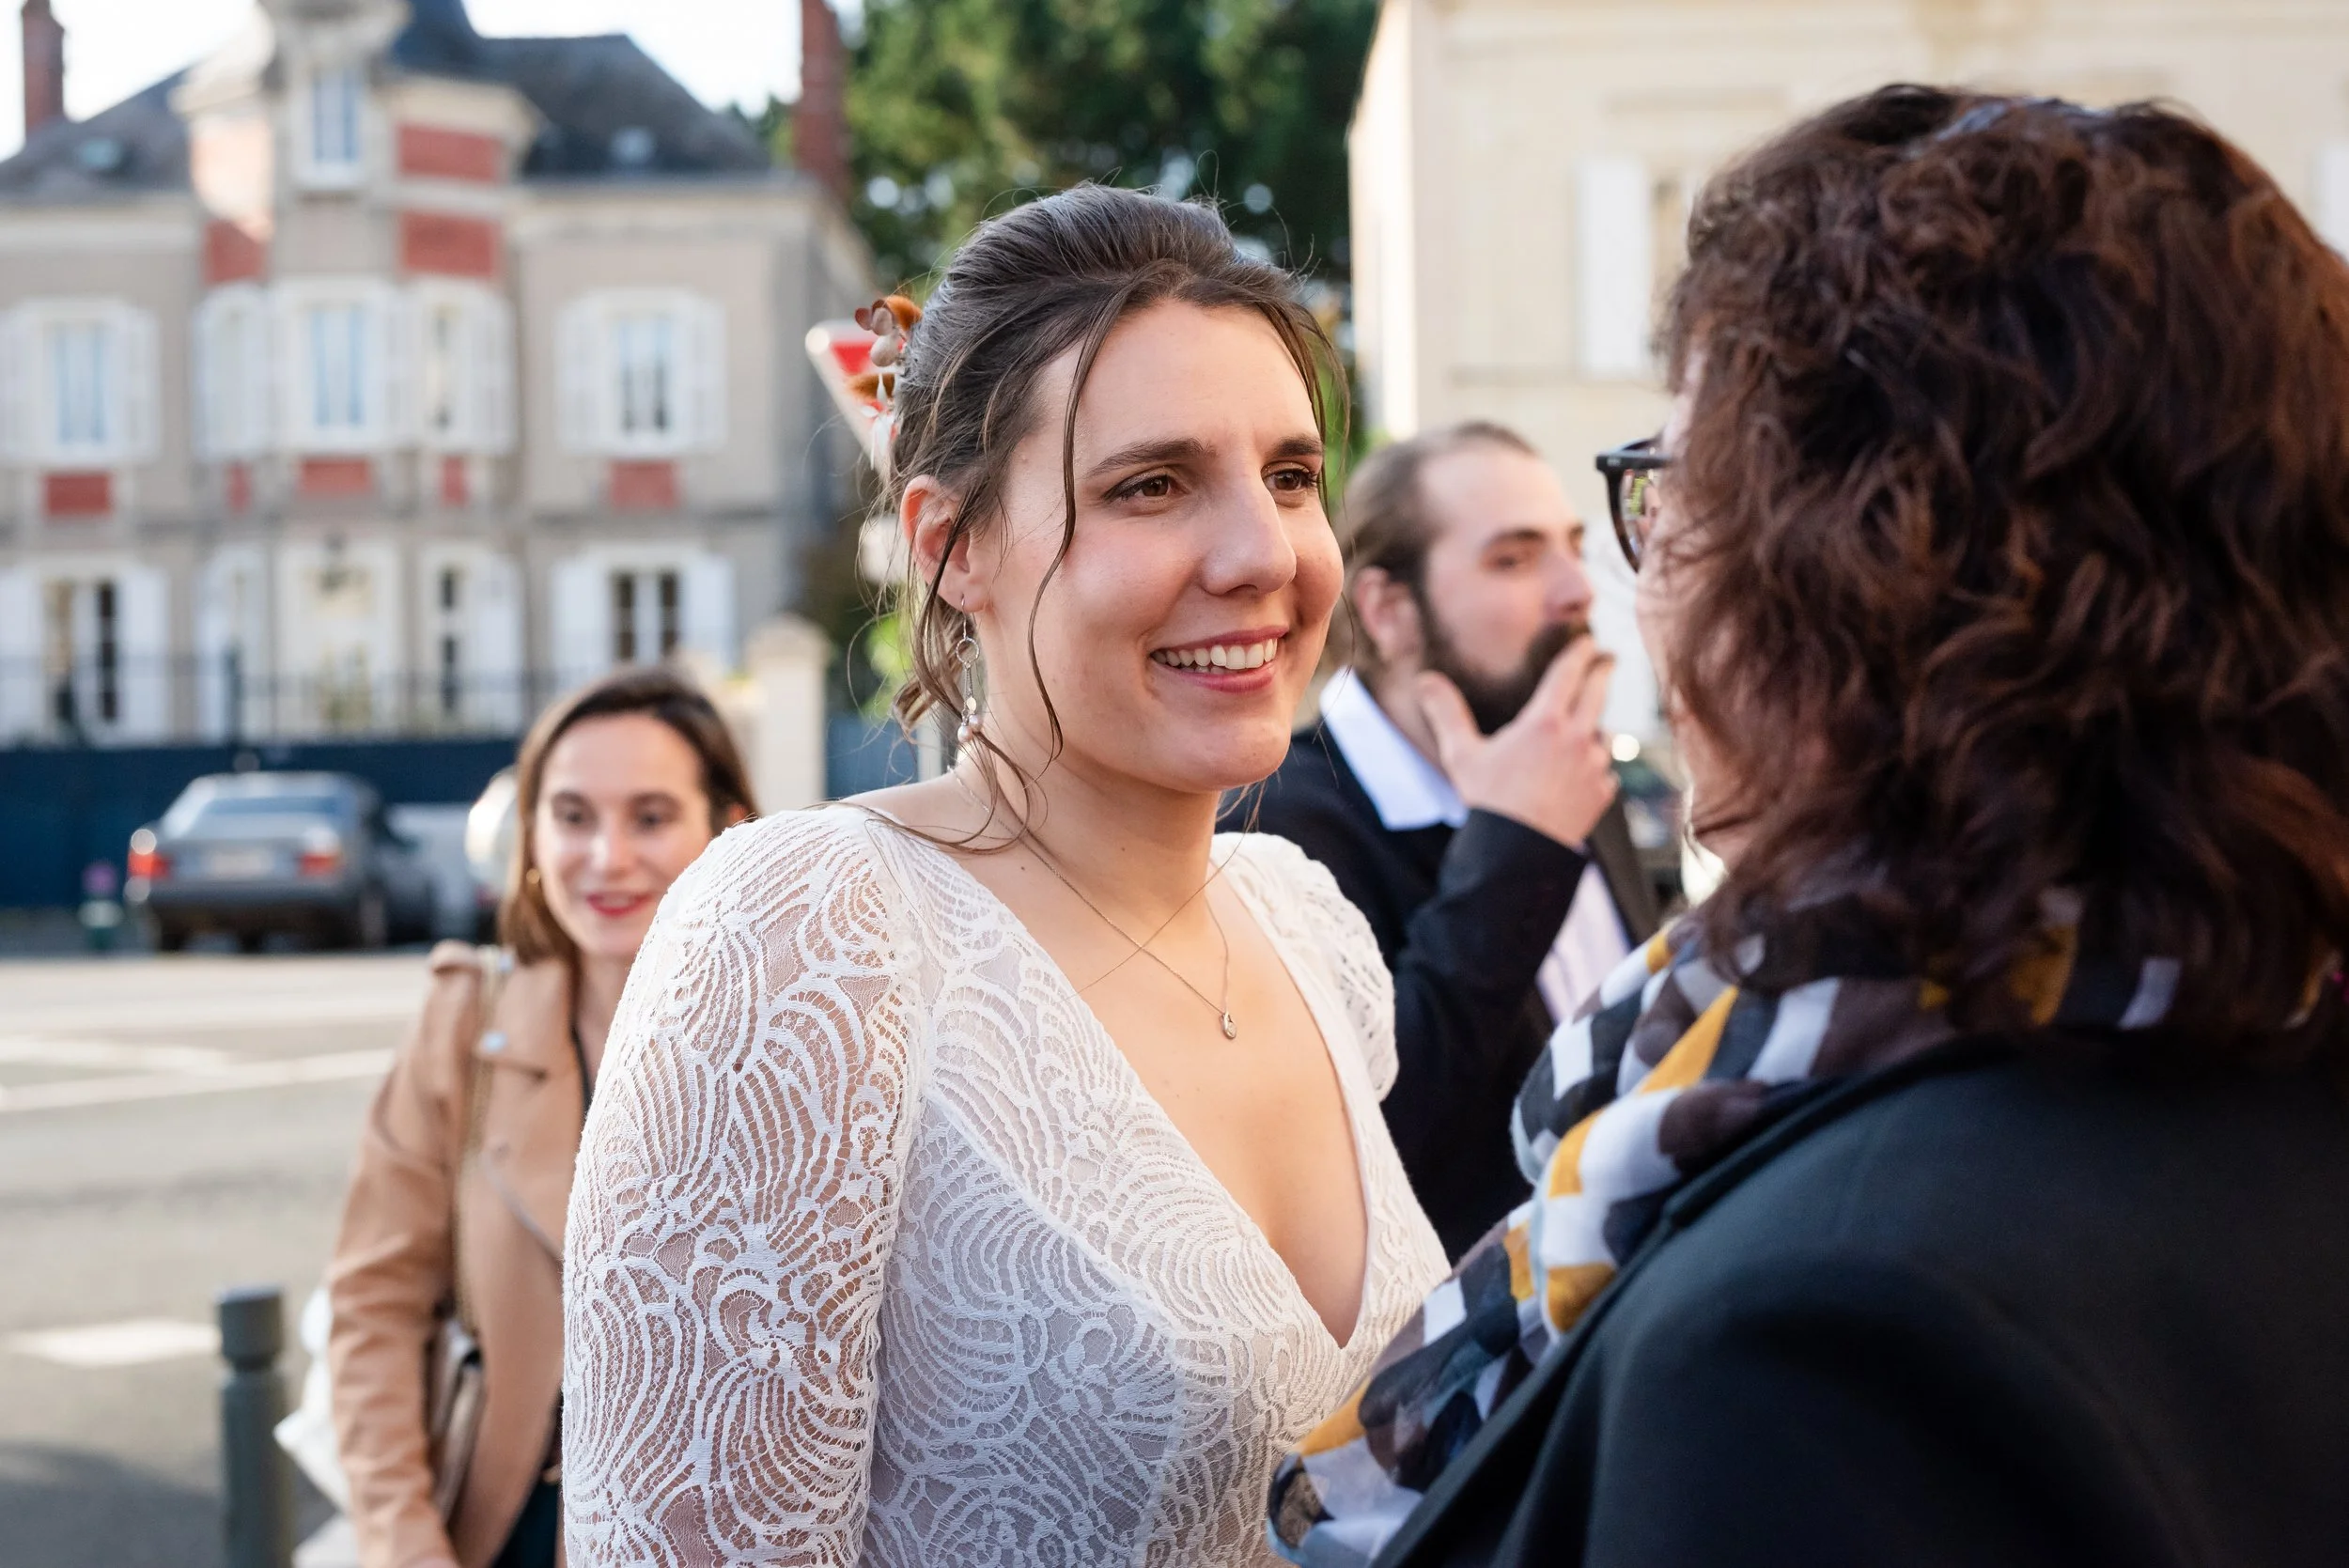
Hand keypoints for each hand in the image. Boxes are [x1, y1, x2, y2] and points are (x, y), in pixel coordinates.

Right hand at [1415, 638, 1617, 849]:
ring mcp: (1594, 766)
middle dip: (1604, 672)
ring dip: (1595, 728)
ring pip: (1603, 735)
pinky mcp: (1603, 793)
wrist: (1518, 853)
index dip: (1580, 653)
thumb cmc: (1488, 802)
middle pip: (1598, 693)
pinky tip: (1581, 775)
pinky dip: (1594, 768)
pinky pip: (1604, 771)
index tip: (1588, 641)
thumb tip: (1425, 679)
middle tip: (1608, 660)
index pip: (1569, 673)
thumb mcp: (1461, 755)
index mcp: (1545, 722)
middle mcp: (1577, 738)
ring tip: (1587, 727)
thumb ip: (1446, 712)